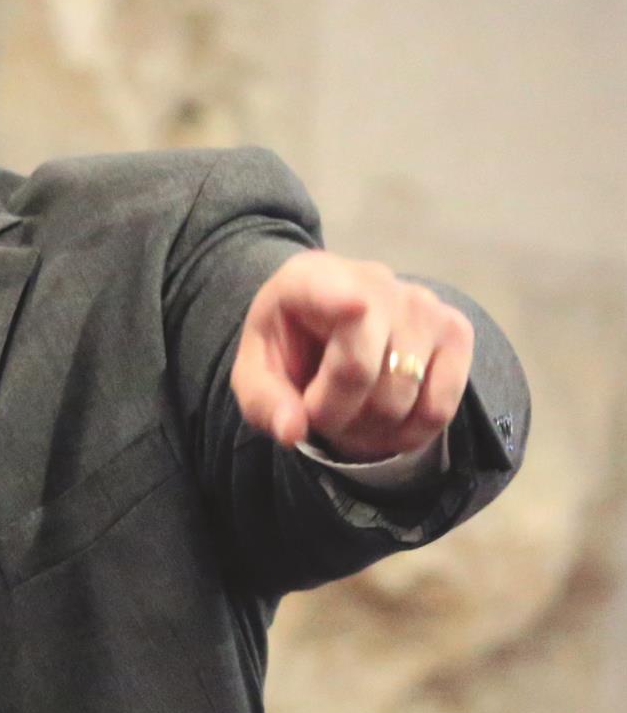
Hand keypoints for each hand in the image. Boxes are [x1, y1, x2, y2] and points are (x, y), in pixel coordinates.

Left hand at [231, 250, 473, 461]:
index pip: (325, 290)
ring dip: (368, 430)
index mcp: (308, 278)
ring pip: (400, 396)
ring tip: (350, 418)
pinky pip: (439, 408)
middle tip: (319, 416)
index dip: (340, 301)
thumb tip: (292, 431)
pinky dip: (409, 434)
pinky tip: (386, 424)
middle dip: (332, 414)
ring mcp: (421, 302)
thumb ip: (263, 401)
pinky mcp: (456, 329)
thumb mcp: (256, 373)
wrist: (333, 325)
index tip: (354, 305)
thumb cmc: (291, 347)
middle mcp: (372, 280)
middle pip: (358, 370)